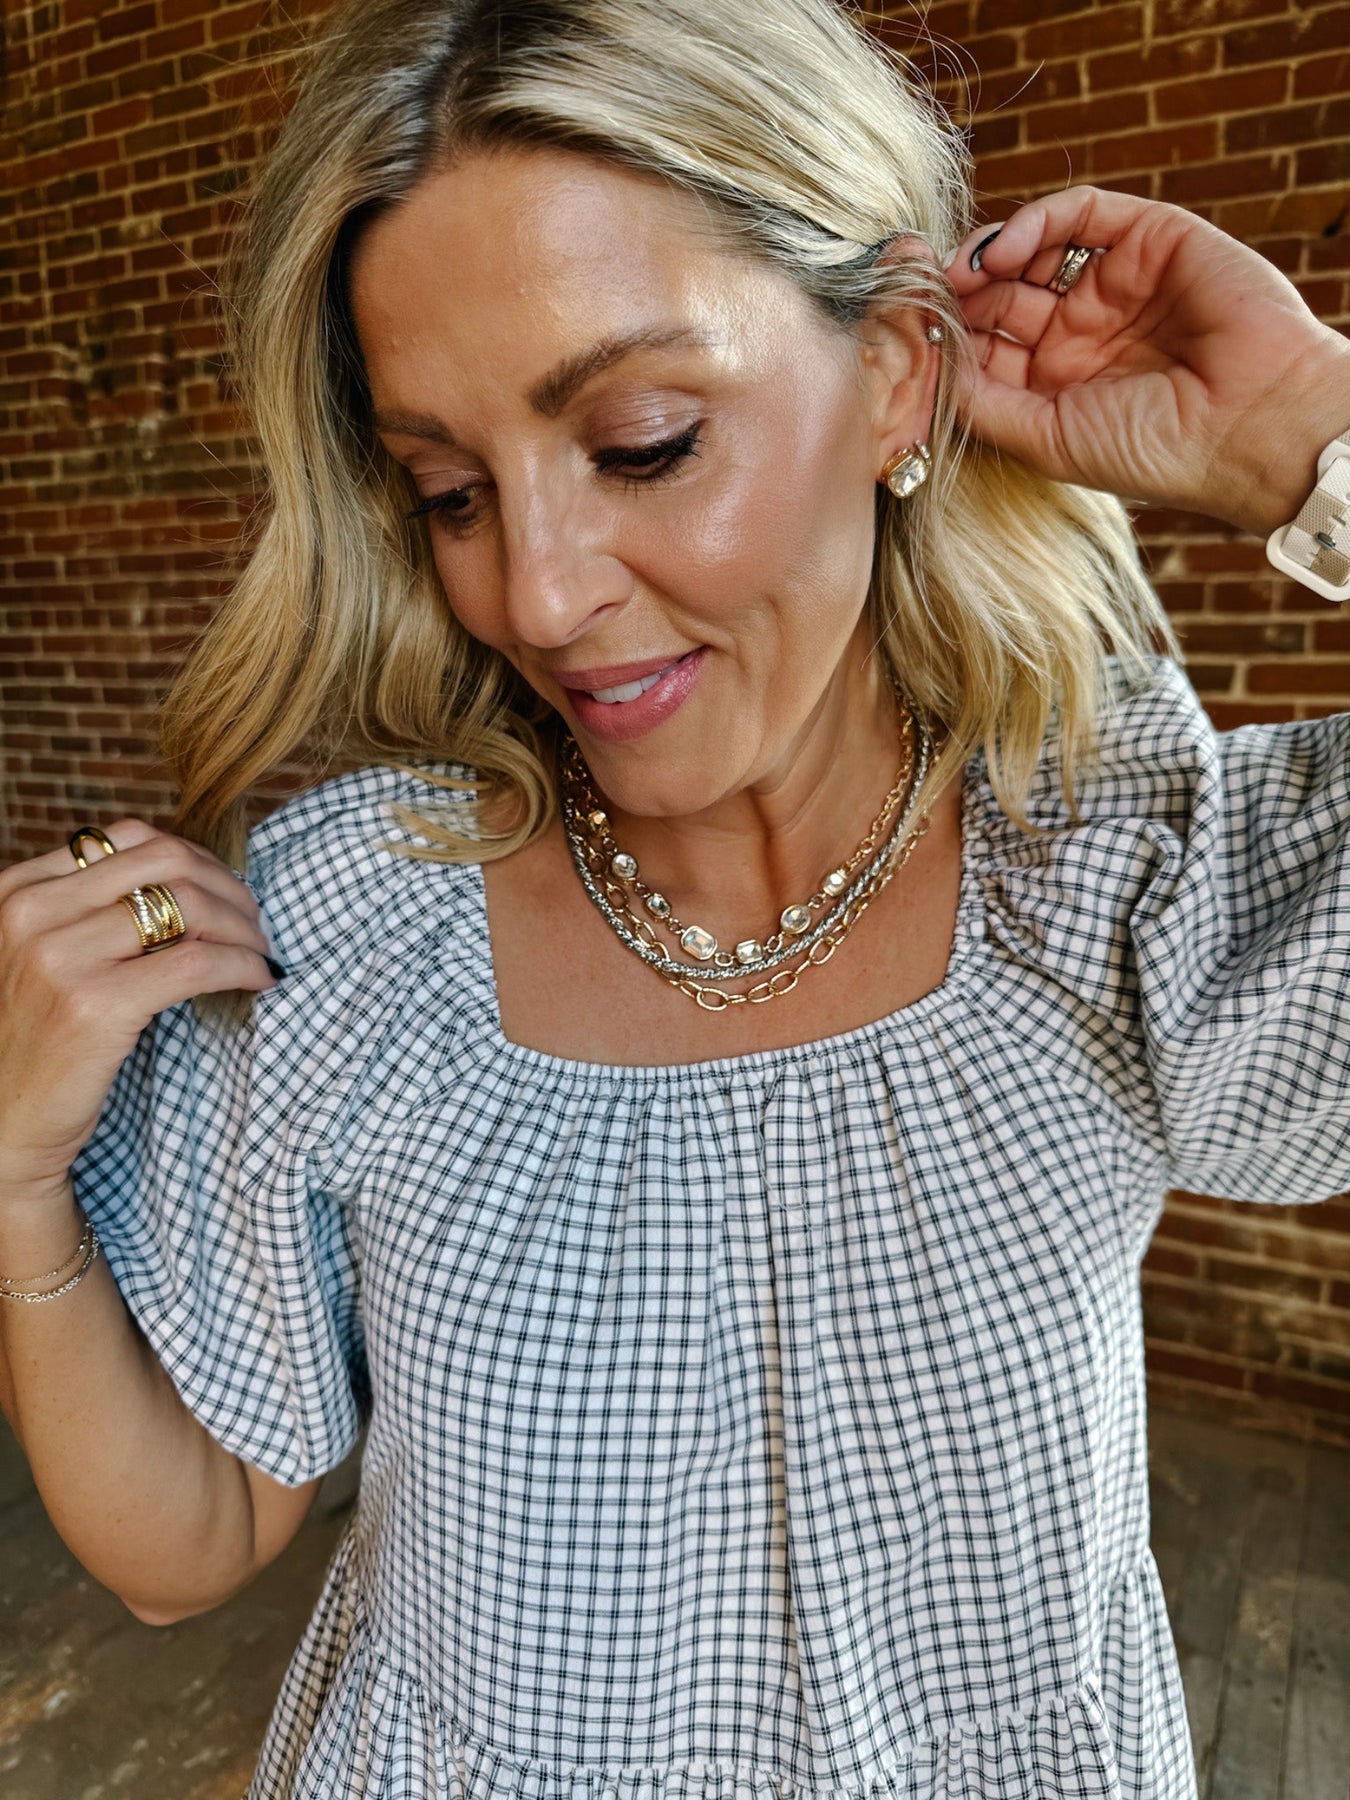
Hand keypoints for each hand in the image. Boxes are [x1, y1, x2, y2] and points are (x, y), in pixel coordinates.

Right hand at [0, 823, 278, 1198]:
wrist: (3, 1124)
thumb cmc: (36, 1040)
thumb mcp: (44, 956)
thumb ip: (89, 912)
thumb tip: (189, 877)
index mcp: (18, 890)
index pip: (126, 837)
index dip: (192, 857)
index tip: (223, 889)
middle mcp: (31, 913)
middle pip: (165, 862)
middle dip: (227, 885)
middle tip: (254, 920)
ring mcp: (59, 957)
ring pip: (189, 906)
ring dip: (243, 926)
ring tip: (260, 949)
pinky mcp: (95, 1005)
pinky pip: (198, 963)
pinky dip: (243, 965)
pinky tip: (260, 979)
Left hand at [943, 185, 1349, 535]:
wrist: (1250, 426)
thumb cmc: (1155, 452)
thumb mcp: (1046, 438)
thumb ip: (982, 404)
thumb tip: (925, 367)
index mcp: (1058, 385)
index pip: (987, 346)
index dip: (948, 335)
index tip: (908, 331)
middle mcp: (1083, 333)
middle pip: (1000, 294)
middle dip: (957, 292)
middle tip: (919, 291)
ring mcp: (1115, 284)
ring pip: (1033, 249)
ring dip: (986, 255)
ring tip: (957, 274)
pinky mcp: (1149, 239)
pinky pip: (1080, 213)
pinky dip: (1035, 221)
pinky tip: (1001, 251)